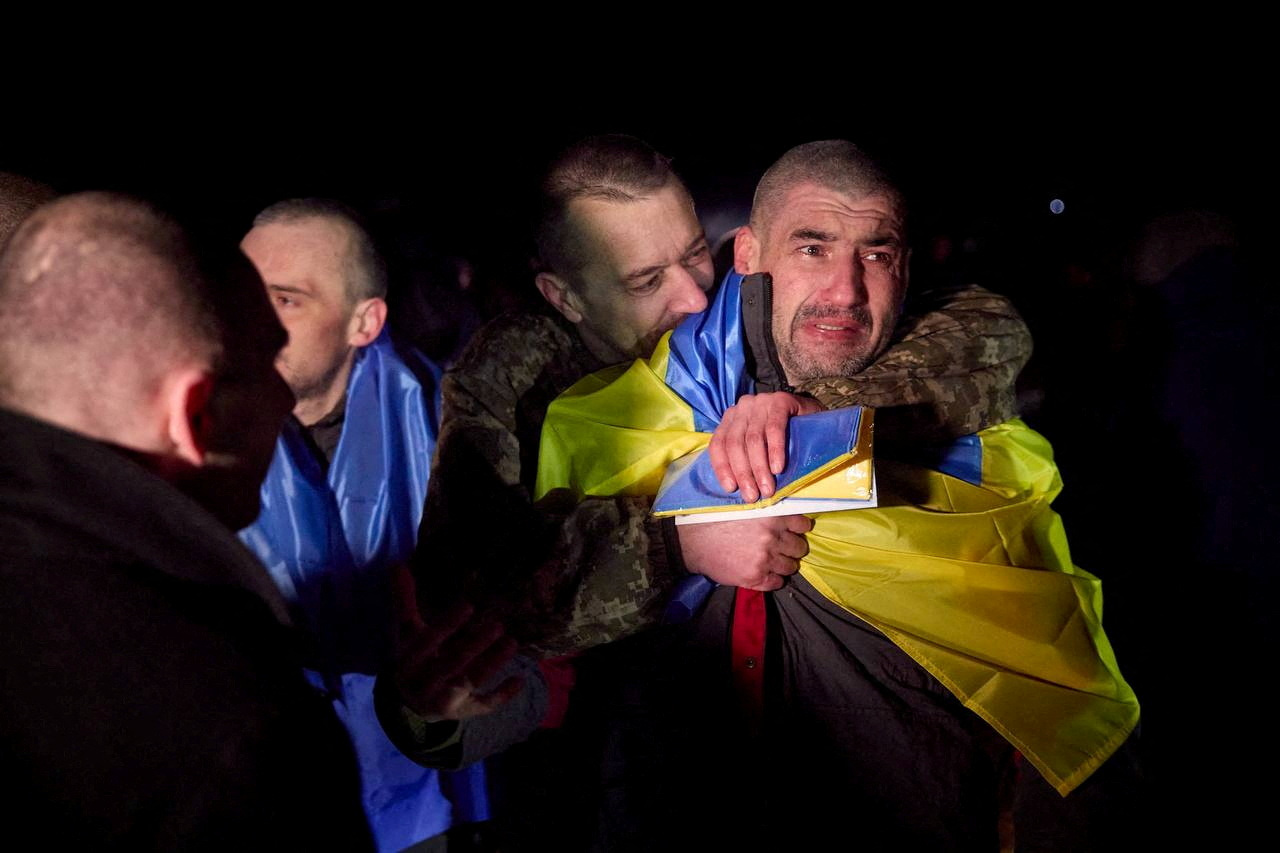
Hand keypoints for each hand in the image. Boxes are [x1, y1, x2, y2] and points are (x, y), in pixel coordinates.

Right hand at [391, 564, 523, 722]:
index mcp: (406, 663)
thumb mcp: (407, 634)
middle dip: (474, 646)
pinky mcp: (463, 713)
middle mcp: (423, 685)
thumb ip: (404, 601)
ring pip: (469, 682)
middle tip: (498, 625)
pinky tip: (520, 679)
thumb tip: (397, 565)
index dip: (447, 625)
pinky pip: (483, 706)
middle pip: (450, 664)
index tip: (468, 605)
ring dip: (491, 664)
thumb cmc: (415, 659)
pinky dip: (502, 695)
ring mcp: (443, 702)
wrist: (411, 706)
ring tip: (512, 642)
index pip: (426, 643)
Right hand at [676, 514, 812, 590]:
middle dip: (792, 548)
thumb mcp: (746, 507)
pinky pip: (777, 583)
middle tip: (780, 548)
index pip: (802, 525)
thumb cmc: (717, 520)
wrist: (694, 542)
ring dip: (784, 565)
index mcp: (772, 517)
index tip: (792, 532)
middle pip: (799, 547)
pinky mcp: (755, 577)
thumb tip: (787, 518)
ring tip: (771, 561)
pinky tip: (764, 573)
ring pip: (791, 566)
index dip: (798, 529)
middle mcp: (772, 538)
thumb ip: (769, 511)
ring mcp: (765, 559)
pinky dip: (774, 579)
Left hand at [708, 392, 824, 501]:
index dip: (722, 467)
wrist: (813, 416)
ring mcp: (760, 402)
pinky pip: (774, 428)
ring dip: (759, 468)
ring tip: (767, 488)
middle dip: (743, 473)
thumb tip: (737, 488)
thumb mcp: (759, 445)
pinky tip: (778, 468)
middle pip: (735, 443)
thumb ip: (745, 458)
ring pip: (753, 439)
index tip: (731, 488)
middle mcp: (742, 407)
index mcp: (731, 418)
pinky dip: (775, 450)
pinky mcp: (780, 401)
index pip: (718, 444)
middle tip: (752, 495)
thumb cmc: (783, 436)